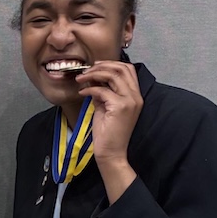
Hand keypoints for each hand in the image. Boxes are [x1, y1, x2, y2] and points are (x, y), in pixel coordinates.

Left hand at [77, 60, 142, 199]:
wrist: (111, 153)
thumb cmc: (108, 134)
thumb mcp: (105, 107)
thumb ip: (102, 92)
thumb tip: (93, 78)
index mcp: (135, 96)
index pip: (128, 69)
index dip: (110, 64)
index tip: (95, 66)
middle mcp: (135, 96)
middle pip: (121, 68)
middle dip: (101, 65)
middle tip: (86, 70)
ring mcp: (130, 101)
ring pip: (113, 74)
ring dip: (94, 74)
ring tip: (81, 79)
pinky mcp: (120, 107)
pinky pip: (102, 90)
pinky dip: (89, 89)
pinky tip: (82, 93)